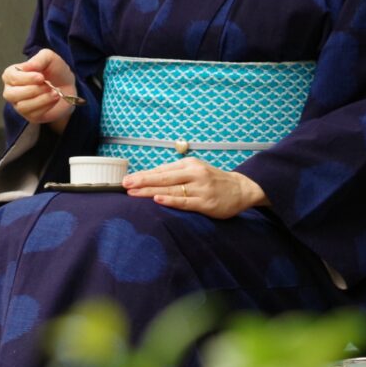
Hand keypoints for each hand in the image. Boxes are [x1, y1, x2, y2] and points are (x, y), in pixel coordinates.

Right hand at [1, 48, 79, 133]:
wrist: (68, 86)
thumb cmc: (55, 71)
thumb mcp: (49, 58)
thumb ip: (38, 59)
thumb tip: (25, 67)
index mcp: (12, 74)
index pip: (10, 77)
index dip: (25, 78)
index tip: (41, 77)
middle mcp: (12, 91)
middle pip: (11, 94)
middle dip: (32, 90)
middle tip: (48, 85)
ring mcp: (20, 105)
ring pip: (22, 106)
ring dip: (41, 99)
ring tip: (55, 92)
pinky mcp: (30, 116)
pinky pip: (34, 114)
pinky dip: (47, 105)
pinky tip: (55, 98)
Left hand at [125, 158, 265, 218]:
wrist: (241, 189)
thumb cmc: (213, 180)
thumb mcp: (196, 171)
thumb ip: (176, 174)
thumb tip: (150, 179)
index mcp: (189, 164)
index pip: (161, 170)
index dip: (143, 175)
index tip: (127, 179)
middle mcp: (194, 173)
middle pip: (163, 177)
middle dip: (142, 181)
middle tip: (124, 185)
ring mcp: (200, 188)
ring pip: (170, 189)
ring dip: (150, 191)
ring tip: (133, 193)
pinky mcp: (205, 202)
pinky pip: (184, 202)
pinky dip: (170, 200)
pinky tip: (157, 200)